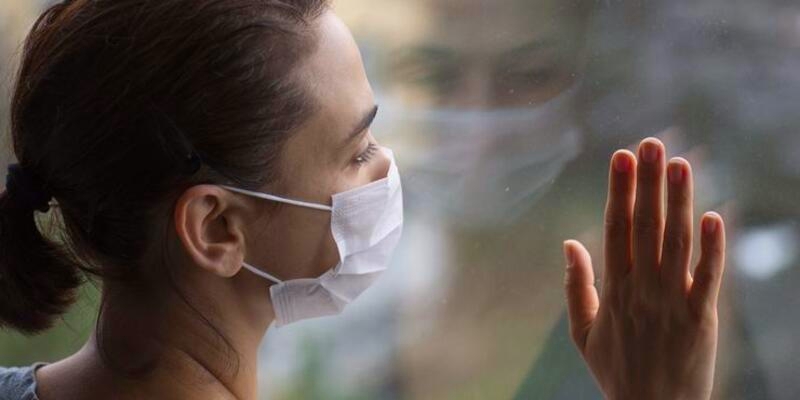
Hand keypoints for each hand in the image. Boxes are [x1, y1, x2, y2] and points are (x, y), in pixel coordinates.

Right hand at [563, 138, 725, 399]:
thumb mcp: (583, 333)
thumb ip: (576, 286)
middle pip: (645, 227)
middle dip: (647, 183)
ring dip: (678, 202)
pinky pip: (708, 278)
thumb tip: (568, 242)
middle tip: (650, 143)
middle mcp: (642, 290)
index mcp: (613, 291)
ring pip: (676, 244)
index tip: (619, 156)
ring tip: (679, 163)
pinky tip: (713, 216)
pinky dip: (712, 248)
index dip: (618, 191)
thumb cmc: (617, 372)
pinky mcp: (702, 319)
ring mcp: (672, 303)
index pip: (615, 230)